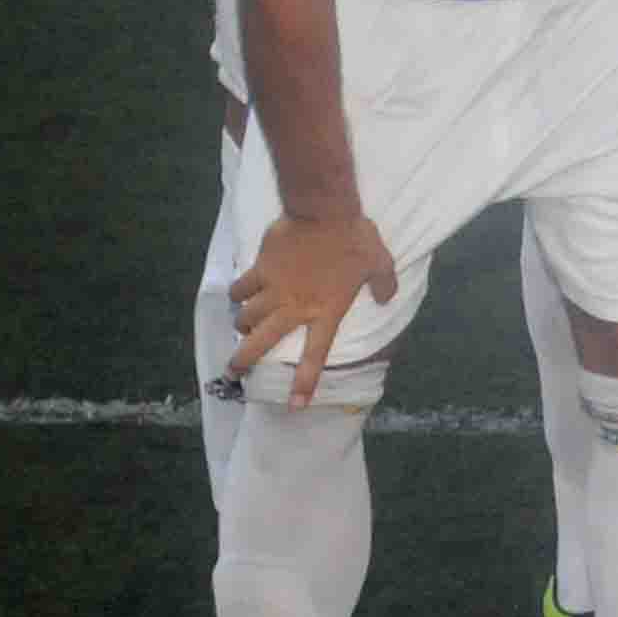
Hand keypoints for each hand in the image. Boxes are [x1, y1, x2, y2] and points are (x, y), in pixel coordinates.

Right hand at [226, 210, 398, 408]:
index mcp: (325, 311)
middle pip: (261, 343)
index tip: (293, 404)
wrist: (323, 212)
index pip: (315, 354)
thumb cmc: (354, 238)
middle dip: (243, 361)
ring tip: (241, 326)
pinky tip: (237, 294)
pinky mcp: (259, 269)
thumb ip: (383, 284)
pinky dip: (236, 293)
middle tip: (232, 373)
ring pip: (245, 317)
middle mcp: (294, 307)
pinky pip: (240, 288)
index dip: (304, 381)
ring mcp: (273, 289)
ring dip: (242, 324)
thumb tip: (385, 298)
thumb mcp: (379, 263)